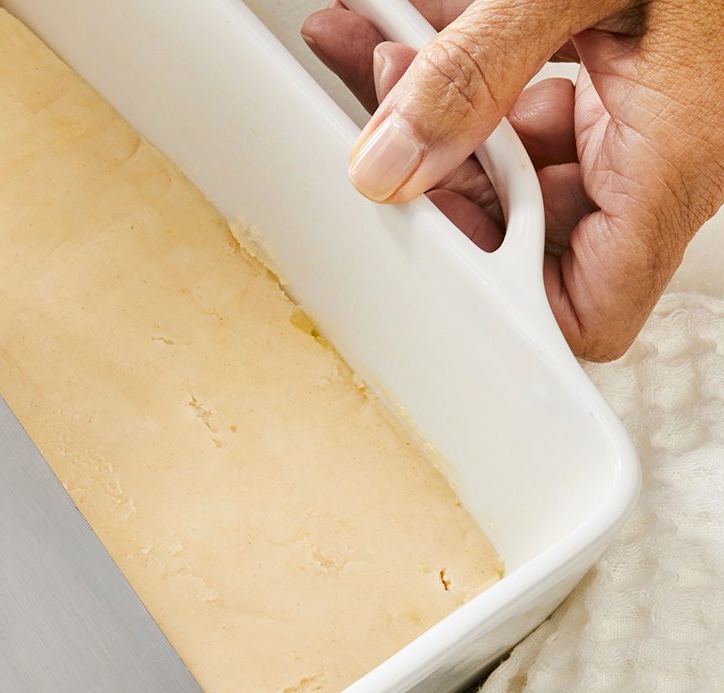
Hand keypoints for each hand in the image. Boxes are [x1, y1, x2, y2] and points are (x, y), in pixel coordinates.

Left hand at [302, 0, 723, 358]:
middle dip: (435, 176)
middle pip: (530, 228)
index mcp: (674, 160)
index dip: (505, 310)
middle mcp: (668, 154)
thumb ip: (475, 72)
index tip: (424, 258)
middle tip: (371, 122)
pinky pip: (540, 101)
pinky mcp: (635, 76)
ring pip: (521, 156)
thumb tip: (388, 164)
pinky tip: (413, 28)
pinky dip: (475, 70)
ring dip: (437, 111)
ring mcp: (651, 116)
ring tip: (369, 45)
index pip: (587, 311)